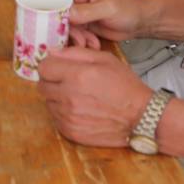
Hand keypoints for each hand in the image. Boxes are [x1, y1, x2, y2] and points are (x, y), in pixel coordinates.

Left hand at [37, 46, 151, 148]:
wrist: (141, 116)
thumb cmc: (125, 86)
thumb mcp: (105, 59)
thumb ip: (75, 53)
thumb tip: (52, 52)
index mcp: (77, 75)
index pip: (43, 67)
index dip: (51, 65)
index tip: (58, 67)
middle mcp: (69, 97)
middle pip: (42, 85)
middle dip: (52, 81)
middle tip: (68, 81)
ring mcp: (68, 116)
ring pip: (48, 102)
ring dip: (58, 98)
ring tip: (78, 97)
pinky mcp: (70, 132)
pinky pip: (56, 118)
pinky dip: (63, 113)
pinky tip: (80, 110)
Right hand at [49, 0, 145, 40]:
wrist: (140, 23)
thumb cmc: (128, 9)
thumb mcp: (108, 8)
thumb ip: (86, 11)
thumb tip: (64, 15)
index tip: (48, 13)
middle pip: (57, 6)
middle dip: (62, 23)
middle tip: (69, 34)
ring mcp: (80, 10)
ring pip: (64, 23)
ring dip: (74, 35)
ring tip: (87, 42)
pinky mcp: (83, 24)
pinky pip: (73, 32)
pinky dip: (81, 40)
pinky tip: (94, 43)